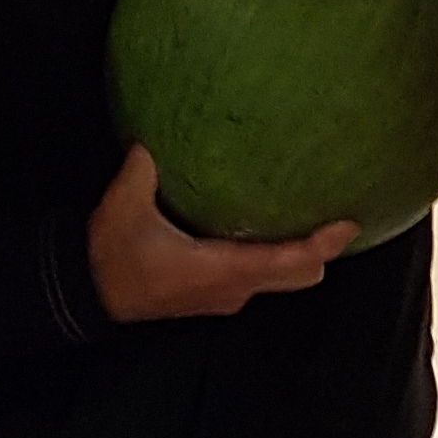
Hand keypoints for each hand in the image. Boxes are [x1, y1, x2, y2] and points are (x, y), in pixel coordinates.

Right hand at [87, 145, 355, 321]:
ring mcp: (225, 296)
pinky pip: (259, 275)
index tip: (349, 224)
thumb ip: (141, 172)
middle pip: (298, 276)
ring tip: (306, 214)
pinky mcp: (214, 293)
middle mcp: (233, 289)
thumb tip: (152, 141)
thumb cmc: (110, 255)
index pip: (287, 262)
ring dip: (296, 255)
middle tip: (333, 215)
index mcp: (221, 270)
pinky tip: (265, 223)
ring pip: (279, 278)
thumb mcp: (122, 209)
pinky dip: (272, 256)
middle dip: (319, 251)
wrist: (89, 293)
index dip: (321, 244)